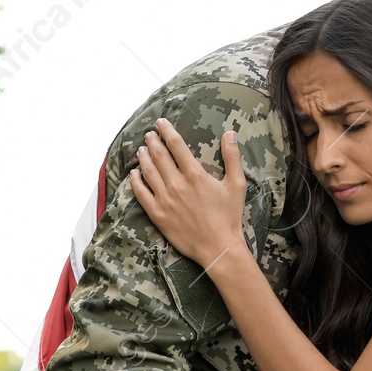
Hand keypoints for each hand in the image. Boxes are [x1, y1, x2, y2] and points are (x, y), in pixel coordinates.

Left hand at [130, 119, 245, 268]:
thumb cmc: (229, 217)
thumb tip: (229, 134)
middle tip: (149, 134)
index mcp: (195, 174)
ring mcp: (165, 199)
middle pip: (159, 155)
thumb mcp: (236, 185)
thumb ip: (232, 158)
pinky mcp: (157, 214)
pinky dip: (136, 181)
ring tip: (141, 149)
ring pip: (148, 171)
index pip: (176, 145)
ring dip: (143, 157)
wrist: (218, 247)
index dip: (167, 131)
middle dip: (153, 141)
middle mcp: (177, 184)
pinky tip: (134, 174)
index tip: (161, 123)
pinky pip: (141, 193)